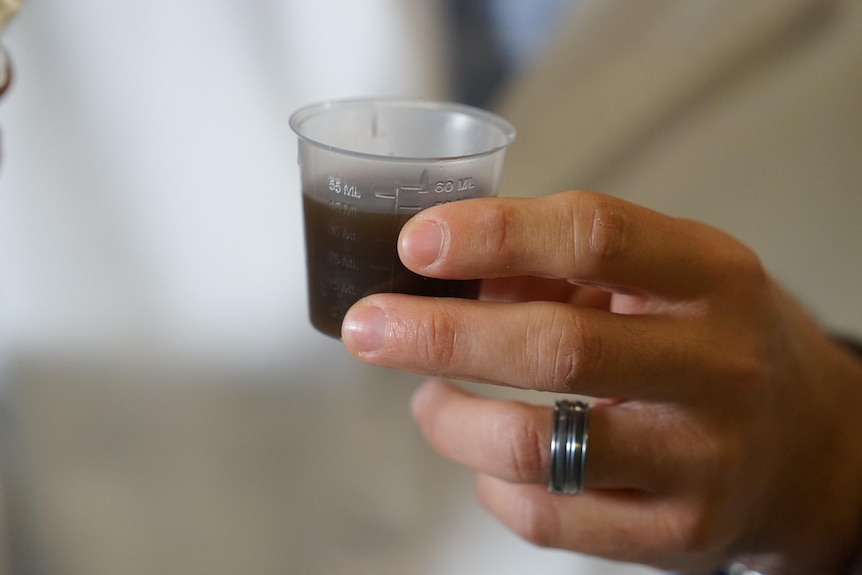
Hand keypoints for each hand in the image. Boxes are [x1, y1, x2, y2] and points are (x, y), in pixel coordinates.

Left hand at [341, 191, 861, 573]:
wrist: (807, 446)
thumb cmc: (711, 340)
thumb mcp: (667, 277)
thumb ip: (564, 265)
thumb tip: (451, 274)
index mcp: (712, 278)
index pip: (596, 236)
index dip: (495, 233)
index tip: (416, 242)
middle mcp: (717, 368)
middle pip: (555, 347)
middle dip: (438, 336)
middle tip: (367, 328)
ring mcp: (701, 460)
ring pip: (535, 445)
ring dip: (451, 421)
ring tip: (428, 398)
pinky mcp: (678, 534)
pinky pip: (547, 517)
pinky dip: (490, 486)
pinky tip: (485, 460)